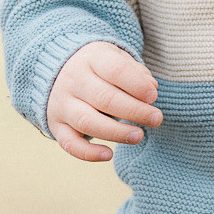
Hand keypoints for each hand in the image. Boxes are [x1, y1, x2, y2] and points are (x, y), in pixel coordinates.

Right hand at [46, 41, 162, 161]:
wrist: (58, 71)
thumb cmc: (100, 67)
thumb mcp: (118, 59)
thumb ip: (136, 72)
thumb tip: (151, 88)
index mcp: (92, 59)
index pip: (115, 70)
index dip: (136, 84)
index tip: (153, 96)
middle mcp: (73, 81)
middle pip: (104, 98)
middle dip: (134, 111)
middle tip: (156, 119)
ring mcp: (62, 104)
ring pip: (87, 122)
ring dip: (116, 133)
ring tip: (139, 136)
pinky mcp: (56, 125)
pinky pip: (69, 143)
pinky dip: (87, 153)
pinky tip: (109, 155)